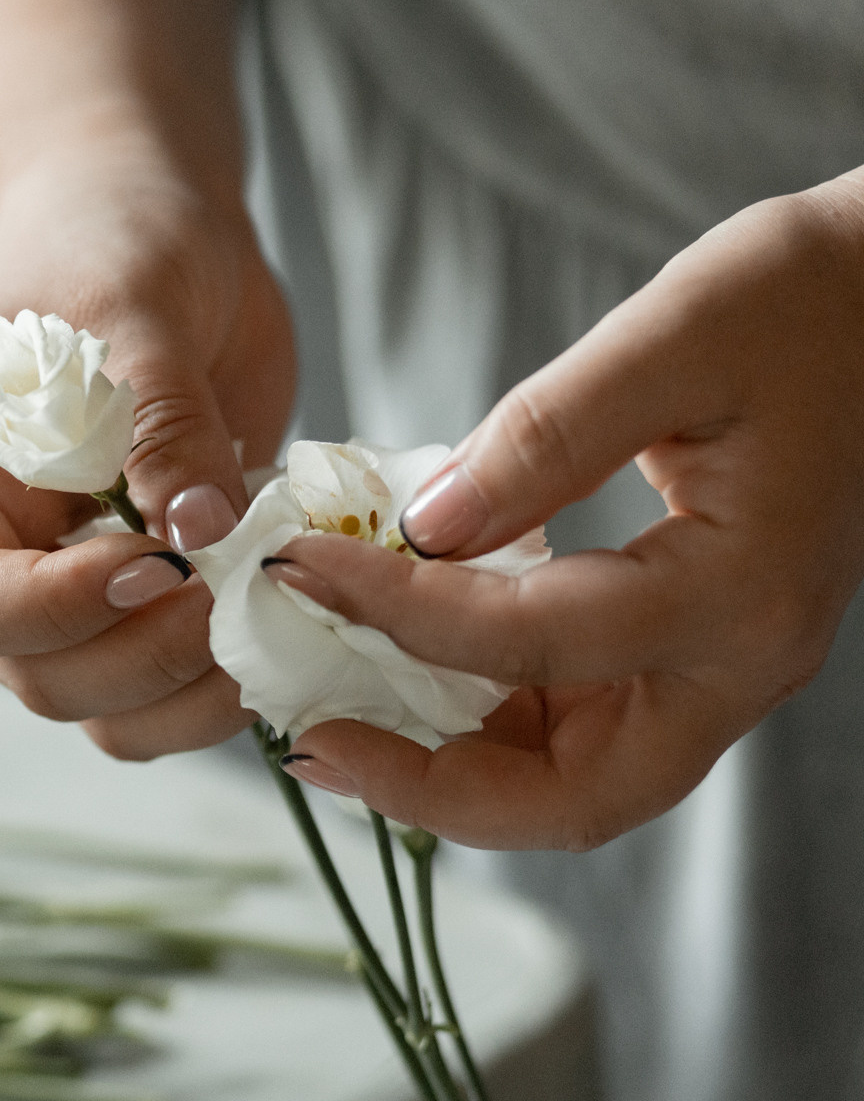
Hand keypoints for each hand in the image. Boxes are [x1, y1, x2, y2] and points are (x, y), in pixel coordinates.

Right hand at [0, 153, 294, 757]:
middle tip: (240, 590)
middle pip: (42, 676)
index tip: (154, 561)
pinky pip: (179, 686)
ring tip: (273, 610)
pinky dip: (236, 674)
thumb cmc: (108, 245)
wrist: (153, 225)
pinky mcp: (155, 599)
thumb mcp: (132, 308)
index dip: (52, 608)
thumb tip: (199, 526)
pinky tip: (290, 612)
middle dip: (147, 655)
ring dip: (197, 689)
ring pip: (113, 707)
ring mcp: (78, 589)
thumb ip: (160, 420)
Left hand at [266, 169, 863, 849]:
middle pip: (576, 800)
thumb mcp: (672, 336)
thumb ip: (546, 437)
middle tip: (314, 746)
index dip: (395, 610)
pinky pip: (581, 721)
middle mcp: (737, 664)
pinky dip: (487, 716)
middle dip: (433, 789)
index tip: (295, 565)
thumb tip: (422, 528)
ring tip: (336, 717)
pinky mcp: (691, 646)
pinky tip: (405, 664)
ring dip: (451, 766)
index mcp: (740, 597)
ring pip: (574, 778)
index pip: (529, 643)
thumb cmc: (806, 300)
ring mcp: (718, 668)